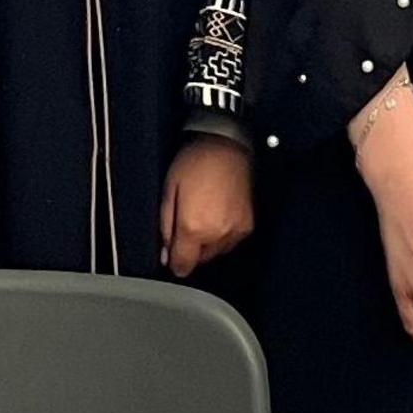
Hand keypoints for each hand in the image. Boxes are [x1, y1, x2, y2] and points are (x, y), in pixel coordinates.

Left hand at [158, 135, 255, 276]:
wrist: (226, 146)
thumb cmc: (194, 164)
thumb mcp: (169, 192)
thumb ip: (166, 227)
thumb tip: (167, 254)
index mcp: (193, 227)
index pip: (183, 266)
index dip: (175, 262)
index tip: (172, 255)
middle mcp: (217, 234)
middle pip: (200, 260)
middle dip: (190, 249)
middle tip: (186, 223)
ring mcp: (235, 231)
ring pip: (215, 252)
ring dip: (206, 243)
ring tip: (202, 215)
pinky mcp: (246, 225)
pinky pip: (230, 242)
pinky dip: (222, 235)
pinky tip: (216, 215)